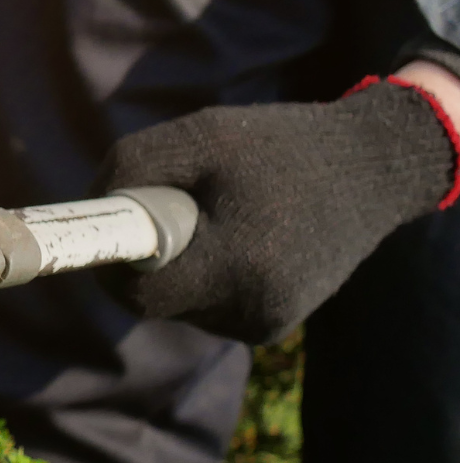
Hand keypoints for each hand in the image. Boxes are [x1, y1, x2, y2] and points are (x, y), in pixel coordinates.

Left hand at [99, 70, 459, 342]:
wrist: (374, 169)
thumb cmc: (281, 146)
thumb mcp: (203, 136)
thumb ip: (133, 168)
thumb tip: (88, 209)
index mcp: (237, 265)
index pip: (138, 296)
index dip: (114, 266)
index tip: (112, 233)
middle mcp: (253, 310)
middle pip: (158, 303)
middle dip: (152, 262)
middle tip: (180, 210)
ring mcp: (265, 325)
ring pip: (184, 307)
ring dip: (183, 268)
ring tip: (226, 219)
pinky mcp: (273, 327)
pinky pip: (212, 307)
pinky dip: (211, 276)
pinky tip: (247, 241)